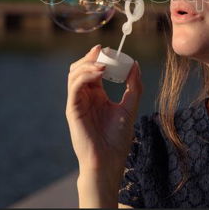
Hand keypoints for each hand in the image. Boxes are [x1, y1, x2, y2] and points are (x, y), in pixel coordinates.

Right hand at [66, 45, 142, 180]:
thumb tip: (135, 65)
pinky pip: (74, 85)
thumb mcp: (130, 107)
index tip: (111, 49)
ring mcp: (77, 102)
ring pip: (74, 73)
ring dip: (87, 63)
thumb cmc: (118, 138)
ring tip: (103, 63)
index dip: (100, 57)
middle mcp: (85, 96)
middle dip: (90, 56)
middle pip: (80, 68)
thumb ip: (134, 86)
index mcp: (97, 95)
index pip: (94, 69)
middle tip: (104, 51)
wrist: (109, 159)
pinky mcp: (72, 109)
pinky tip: (98, 73)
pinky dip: (85, 75)